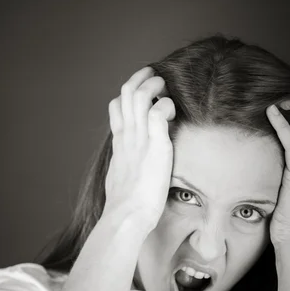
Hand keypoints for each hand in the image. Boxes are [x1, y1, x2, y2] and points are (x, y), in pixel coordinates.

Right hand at [102, 66, 175, 231]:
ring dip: (154, 85)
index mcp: (120, 142)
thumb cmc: (128, 204)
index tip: (144, 90)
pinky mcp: (155, 145)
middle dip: (141, 78)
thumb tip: (136, 162)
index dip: (129, 92)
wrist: (128, 215)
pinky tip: (173, 111)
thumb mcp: (124, 176)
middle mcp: (127, 135)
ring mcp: (139, 138)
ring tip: (166, 86)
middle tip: (156, 75)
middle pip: (126, 93)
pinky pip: (158, 112)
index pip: (117, 106)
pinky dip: (165, 105)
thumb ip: (130, 162)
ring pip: (140, 96)